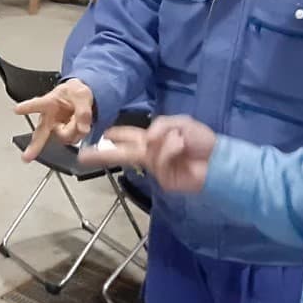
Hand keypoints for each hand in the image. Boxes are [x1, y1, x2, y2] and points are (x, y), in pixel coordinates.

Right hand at [15, 79, 94, 160]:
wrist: (78, 99)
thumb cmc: (73, 94)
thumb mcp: (81, 95)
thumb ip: (82, 110)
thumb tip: (82, 128)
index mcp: (49, 103)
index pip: (37, 105)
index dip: (27, 107)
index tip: (17, 110)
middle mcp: (48, 118)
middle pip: (40, 133)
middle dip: (34, 146)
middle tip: (26, 157)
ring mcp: (55, 129)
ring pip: (65, 137)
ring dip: (75, 130)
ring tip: (77, 118)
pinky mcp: (62, 136)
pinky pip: (72, 140)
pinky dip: (79, 134)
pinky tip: (77, 125)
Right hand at [79, 115, 216, 193]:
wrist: (219, 161)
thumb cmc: (202, 141)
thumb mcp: (181, 123)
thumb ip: (161, 125)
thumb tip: (149, 138)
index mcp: (152, 139)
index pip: (128, 136)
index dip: (115, 135)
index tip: (100, 135)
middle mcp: (150, 153)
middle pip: (121, 153)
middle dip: (102, 154)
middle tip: (83, 156)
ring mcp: (156, 167)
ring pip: (147, 152)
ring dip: (165, 143)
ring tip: (181, 141)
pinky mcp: (164, 179)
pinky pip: (160, 159)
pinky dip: (170, 150)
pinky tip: (181, 147)